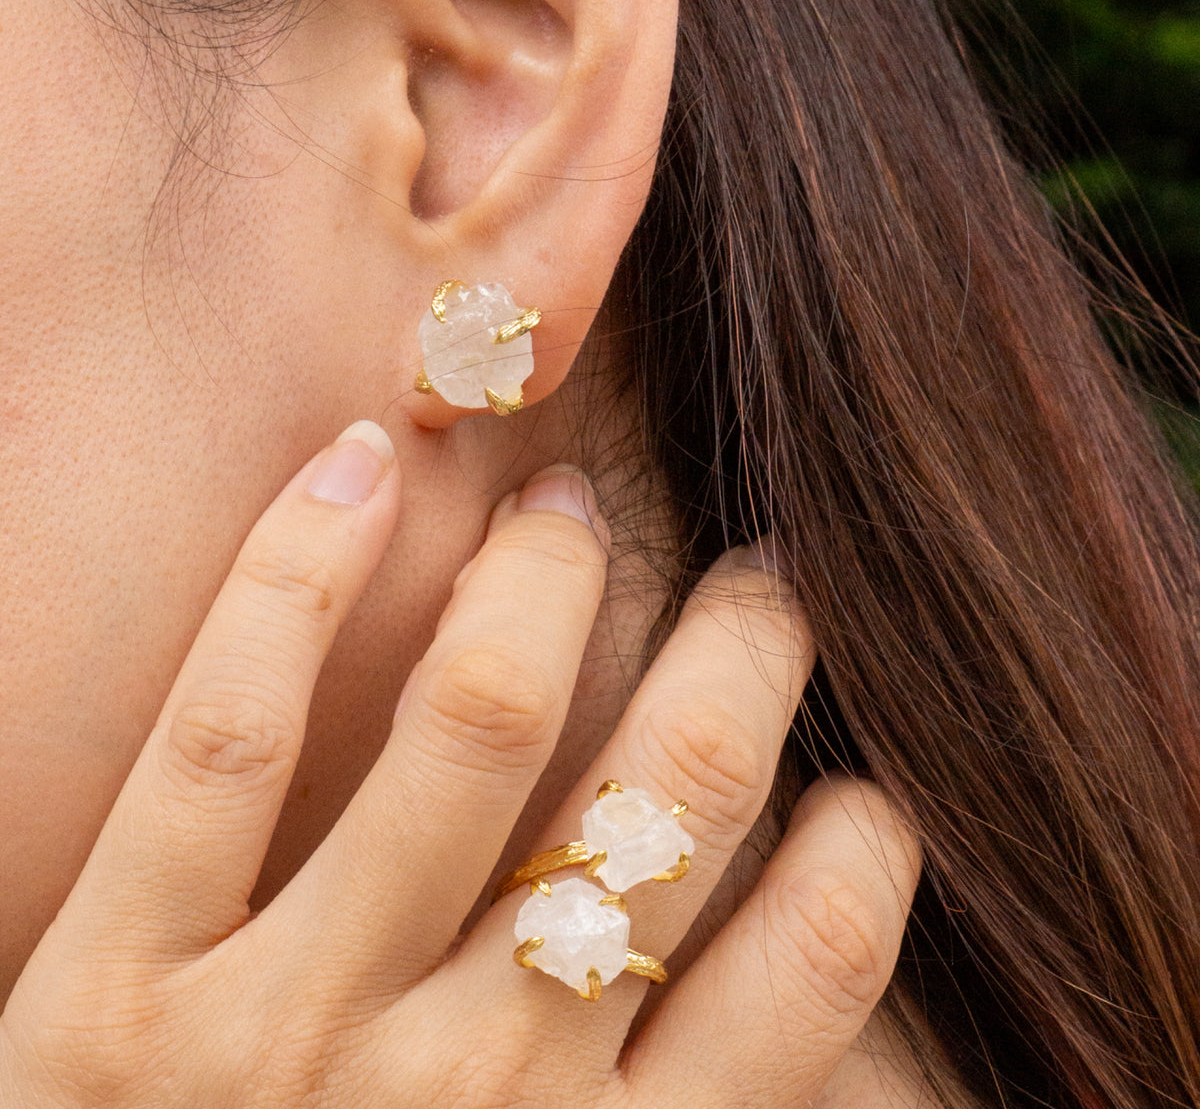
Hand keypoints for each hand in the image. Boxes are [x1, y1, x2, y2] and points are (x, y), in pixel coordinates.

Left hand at [0, 421, 919, 1108]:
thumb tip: (775, 959)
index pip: (817, 962)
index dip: (868, 836)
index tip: (856, 770)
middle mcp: (479, 1090)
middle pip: (666, 789)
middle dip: (744, 646)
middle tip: (758, 576)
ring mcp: (291, 1027)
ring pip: (474, 720)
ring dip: (549, 579)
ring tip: (573, 510)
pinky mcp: (116, 988)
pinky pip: (228, 733)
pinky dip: (294, 575)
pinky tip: (357, 467)